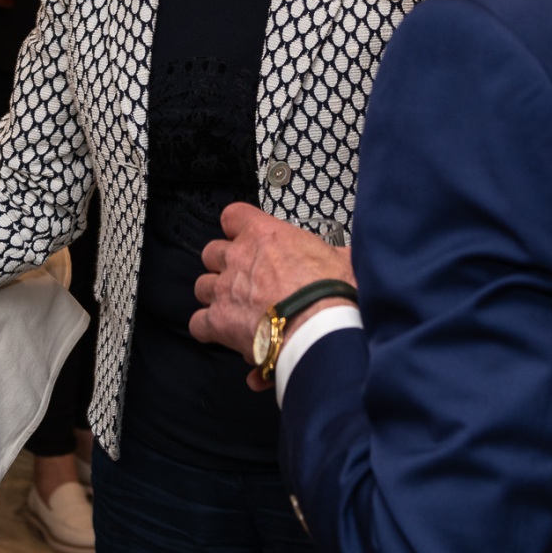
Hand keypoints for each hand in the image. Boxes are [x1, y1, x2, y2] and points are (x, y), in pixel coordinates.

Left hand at [190, 202, 355, 390]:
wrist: (321, 326)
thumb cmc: (333, 293)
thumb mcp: (343, 261)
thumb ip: (338, 256)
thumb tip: (353, 256)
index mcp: (265, 235)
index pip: (233, 216)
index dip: (236, 228)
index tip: (244, 237)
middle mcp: (238, 258)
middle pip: (212, 253)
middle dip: (224, 266)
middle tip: (245, 280)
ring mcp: (225, 289)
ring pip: (203, 286)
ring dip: (216, 297)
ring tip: (237, 310)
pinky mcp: (219, 321)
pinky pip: (198, 324)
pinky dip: (210, 330)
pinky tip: (227, 336)